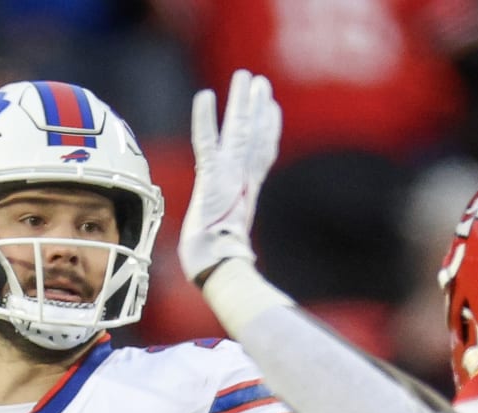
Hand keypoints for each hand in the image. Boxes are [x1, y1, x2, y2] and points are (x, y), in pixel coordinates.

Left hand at [181, 69, 281, 284]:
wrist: (218, 270)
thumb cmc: (220, 266)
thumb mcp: (228, 248)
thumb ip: (235, 246)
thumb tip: (244, 266)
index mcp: (245, 195)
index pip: (261, 157)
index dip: (268, 132)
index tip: (272, 111)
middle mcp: (242, 181)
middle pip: (254, 137)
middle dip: (257, 109)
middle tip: (260, 83)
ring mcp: (230, 177)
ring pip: (239, 132)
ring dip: (241, 103)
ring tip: (247, 77)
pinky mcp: (213, 178)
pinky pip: (208, 144)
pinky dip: (205, 121)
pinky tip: (205, 97)